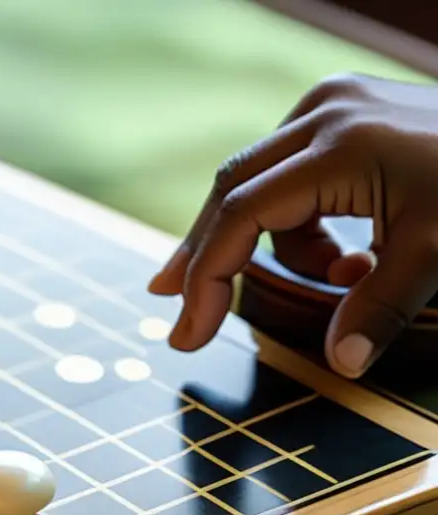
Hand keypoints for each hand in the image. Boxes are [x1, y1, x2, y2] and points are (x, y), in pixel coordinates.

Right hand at [147, 73, 437, 378]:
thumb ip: (379, 310)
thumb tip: (341, 365)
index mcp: (339, 146)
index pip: (242, 216)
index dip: (206, 278)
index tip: (188, 333)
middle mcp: (322, 114)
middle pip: (231, 192)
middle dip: (204, 257)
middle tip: (177, 308)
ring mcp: (330, 106)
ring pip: (259, 187)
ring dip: (279, 248)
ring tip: (343, 279)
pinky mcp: (342, 113)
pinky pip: (291, 177)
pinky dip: (306, 226)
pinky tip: (351, 254)